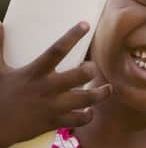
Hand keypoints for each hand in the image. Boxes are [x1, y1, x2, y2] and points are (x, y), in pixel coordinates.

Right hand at [0, 21, 110, 147]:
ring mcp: (53, 106)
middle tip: (93, 68)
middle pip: (81, 75)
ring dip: (101, 93)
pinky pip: (79, 119)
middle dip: (92, 70)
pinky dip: (88, 115)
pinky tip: (90, 110)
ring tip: (108, 89)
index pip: (57, 50)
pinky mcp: (55, 122)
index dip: (72, 36)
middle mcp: (48, 88)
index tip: (85, 25)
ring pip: (87, 98)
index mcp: (35, 72)